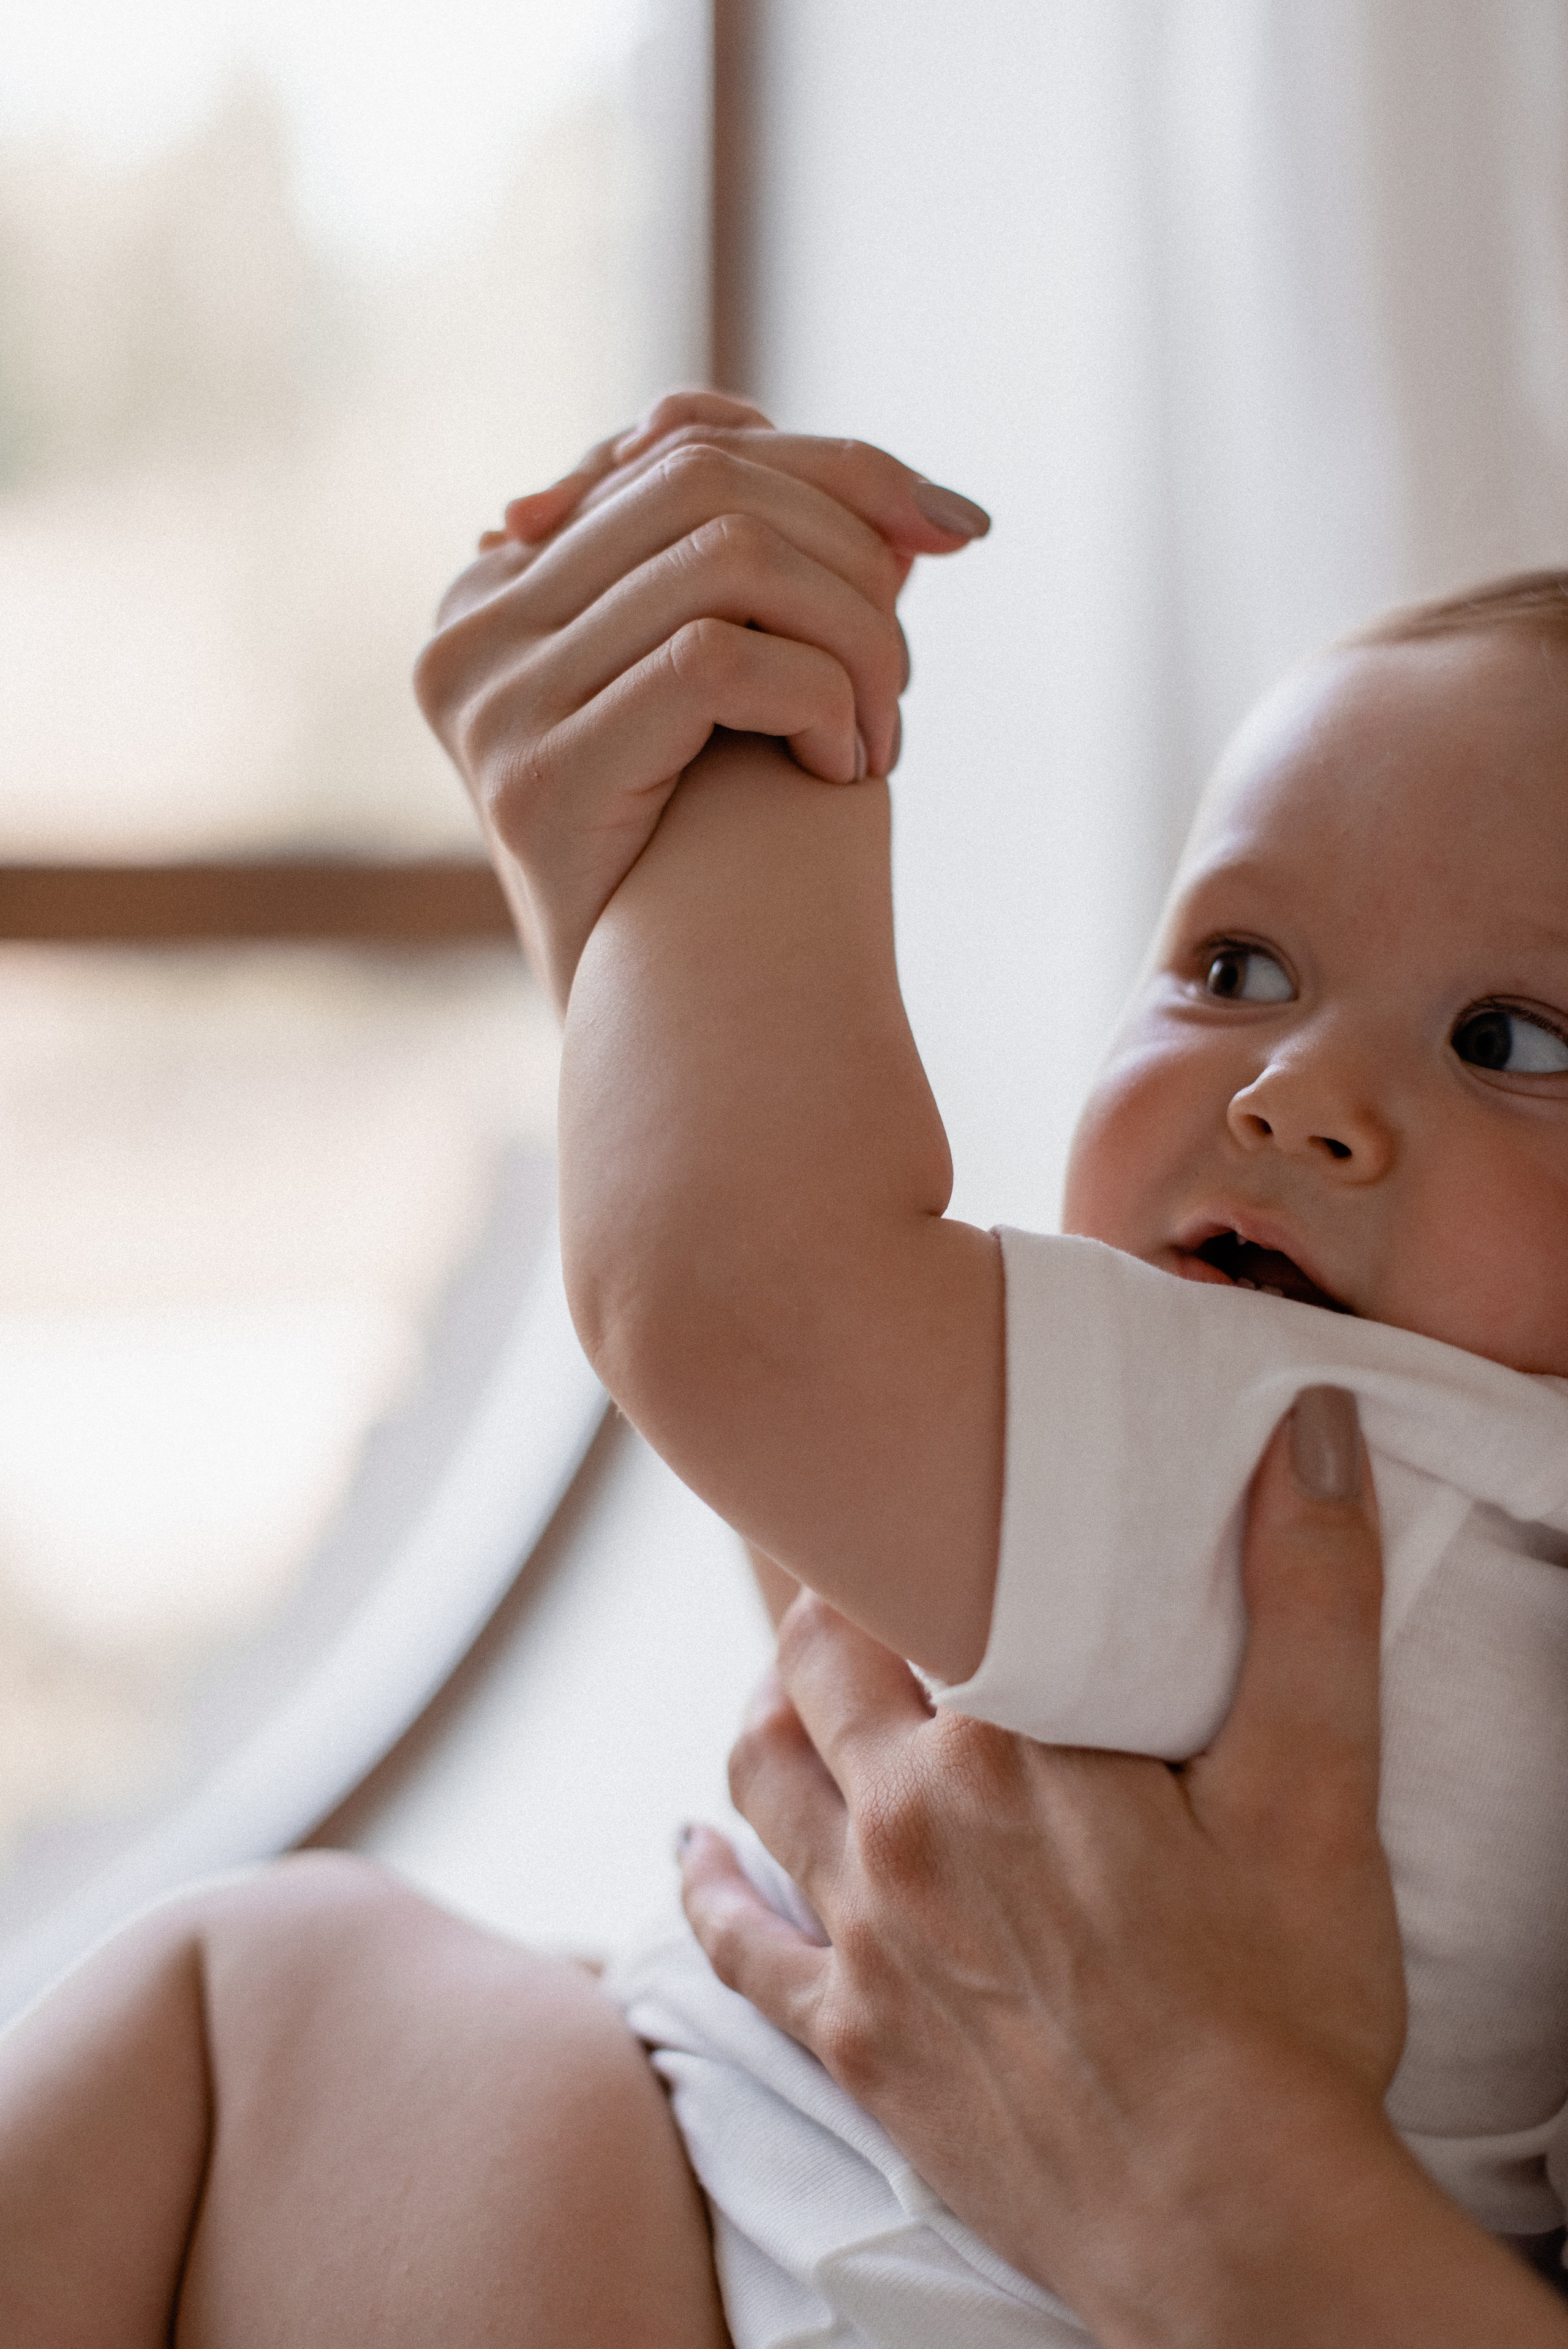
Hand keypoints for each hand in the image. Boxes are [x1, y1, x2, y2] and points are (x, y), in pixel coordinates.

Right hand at [414, 391, 988, 1006]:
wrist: (687, 1050)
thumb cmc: (723, 868)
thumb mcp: (740, 694)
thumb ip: (775, 579)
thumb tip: (893, 490)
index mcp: (497, 586)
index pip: (677, 444)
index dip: (831, 463)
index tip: (952, 527)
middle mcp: (469, 629)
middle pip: (706, 481)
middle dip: (853, 553)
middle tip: (909, 671)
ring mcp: (489, 704)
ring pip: (724, 557)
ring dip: (852, 634)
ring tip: (884, 732)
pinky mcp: (535, 779)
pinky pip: (718, 661)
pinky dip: (819, 700)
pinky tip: (849, 772)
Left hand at [681, 1391, 1567, 2345]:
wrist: (1235, 2227)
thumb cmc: (1282, 2009)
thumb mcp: (1320, 1788)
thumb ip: (1309, 1598)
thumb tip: (1301, 1427)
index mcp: (1002, 1745)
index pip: (905, 1588)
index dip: (898, 1533)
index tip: (905, 1496)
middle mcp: (903, 1824)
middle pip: (815, 1669)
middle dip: (830, 1613)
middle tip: (860, 1580)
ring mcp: (864, 1936)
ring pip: (760, 1775)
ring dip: (763, 1714)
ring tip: (785, 1682)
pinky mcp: (851, 2040)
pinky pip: (734, 1946)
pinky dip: (701, 1887)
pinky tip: (688, 1853)